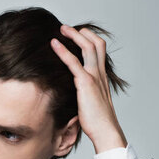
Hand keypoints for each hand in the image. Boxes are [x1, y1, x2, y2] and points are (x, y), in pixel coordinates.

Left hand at [51, 25, 127, 153]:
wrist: (105, 131)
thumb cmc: (97, 122)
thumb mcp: (90, 104)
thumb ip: (83, 95)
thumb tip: (72, 96)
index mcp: (102, 77)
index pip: (99, 51)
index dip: (89, 40)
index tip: (76, 36)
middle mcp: (100, 74)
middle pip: (95, 43)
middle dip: (82, 33)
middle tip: (66, 28)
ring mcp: (94, 77)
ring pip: (87, 47)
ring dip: (73, 35)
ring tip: (60, 29)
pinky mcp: (85, 83)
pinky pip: (73, 62)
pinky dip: (63, 51)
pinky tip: (54, 44)